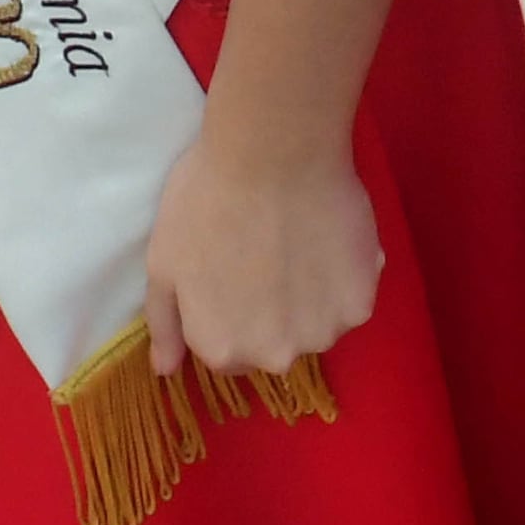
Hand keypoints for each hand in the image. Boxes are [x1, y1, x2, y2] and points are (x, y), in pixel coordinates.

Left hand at [143, 128, 381, 384]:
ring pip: (314, 325)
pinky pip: (349, 301)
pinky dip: (341, 278)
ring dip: (307, 298)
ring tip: (295, 241)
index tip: (229, 272)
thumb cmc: (206, 201)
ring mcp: (323, 334)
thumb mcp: (162, 262)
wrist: (272, 153)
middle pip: (272, 345)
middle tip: (263, 254)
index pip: (226, 351)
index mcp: (223, 349)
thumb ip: (165, 324)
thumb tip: (165, 370)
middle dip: (267, 312)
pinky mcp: (361, 304)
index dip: (226, 311)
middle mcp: (274, 357)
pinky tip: (325, 237)